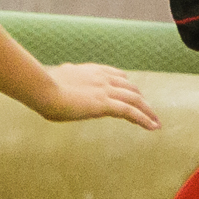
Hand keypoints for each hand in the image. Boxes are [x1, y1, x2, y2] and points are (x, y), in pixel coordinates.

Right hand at [37, 62, 160, 129]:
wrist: (42, 89)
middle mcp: (102, 78)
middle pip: (130, 87)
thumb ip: (61, 77)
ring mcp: (105, 90)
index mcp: (90, 71)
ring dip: (148, 111)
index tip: (132, 92)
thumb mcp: (54, 78)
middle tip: (148, 110)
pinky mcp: (105, 104)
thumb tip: (54, 74)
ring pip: (135, 100)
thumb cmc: (42, 87)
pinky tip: (153, 127)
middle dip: (141, 99)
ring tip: (156, 122)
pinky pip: (131, 112)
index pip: (116, 75)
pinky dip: (144, 119)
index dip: (126, 85)